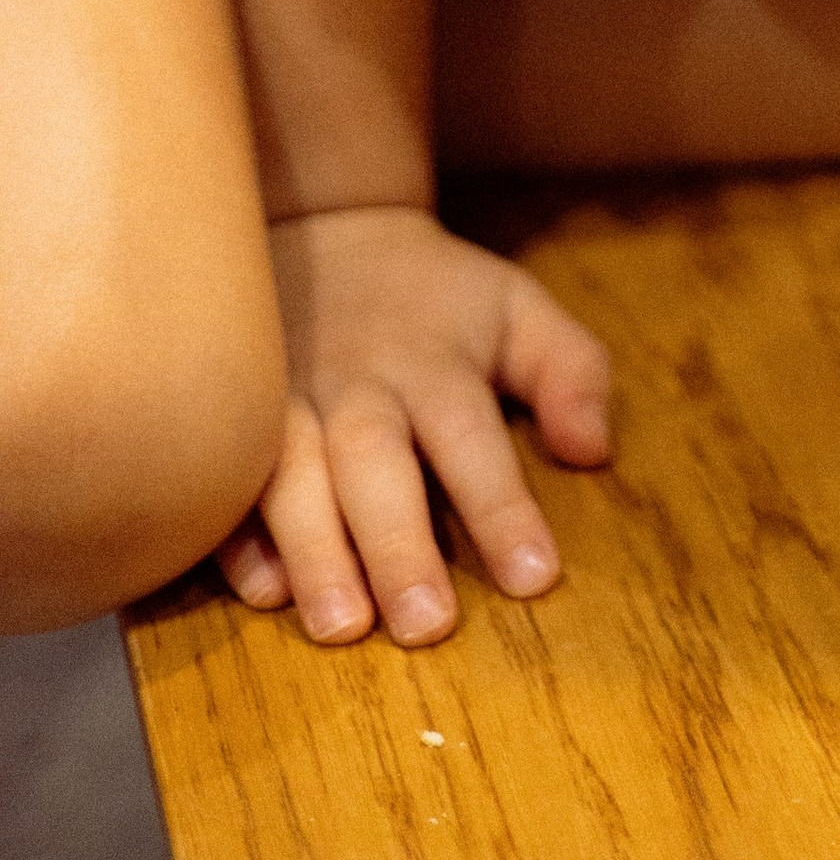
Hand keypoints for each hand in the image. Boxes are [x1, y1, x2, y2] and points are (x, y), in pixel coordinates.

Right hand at [215, 204, 611, 645]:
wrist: (324, 234)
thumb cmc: (437, 299)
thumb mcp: (518, 308)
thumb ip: (569, 370)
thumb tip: (592, 450)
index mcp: (434, 362)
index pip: (471, 436)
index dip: (501, 506)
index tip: (535, 577)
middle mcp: (357, 389)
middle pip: (376, 463)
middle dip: (398, 545)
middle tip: (427, 626)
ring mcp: (285, 407)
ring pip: (291, 476)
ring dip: (316, 551)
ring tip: (342, 626)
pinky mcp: (231, 429)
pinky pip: (226, 484)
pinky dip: (238, 538)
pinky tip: (264, 591)